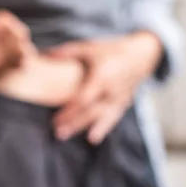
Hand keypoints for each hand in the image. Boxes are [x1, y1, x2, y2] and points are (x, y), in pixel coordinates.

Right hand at [0, 0, 36, 82]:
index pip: (6, 27)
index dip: (4, 19)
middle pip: (18, 37)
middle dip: (13, 28)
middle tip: (3, 28)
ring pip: (24, 51)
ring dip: (19, 41)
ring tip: (8, 39)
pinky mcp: (3, 74)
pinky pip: (22, 64)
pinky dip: (22, 54)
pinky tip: (10, 50)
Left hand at [48, 33, 162, 144]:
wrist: (141, 55)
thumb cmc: (112, 51)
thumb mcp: (91, 48)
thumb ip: (68, 52)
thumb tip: (44, 55)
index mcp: (102, 77)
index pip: (83, 99)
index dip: (69, 111)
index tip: (55, 119)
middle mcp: (111, 91)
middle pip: (90, 112)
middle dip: (73, 123)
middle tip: (58, 133)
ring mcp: (118, 99)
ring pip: (100, 118)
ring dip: (83, 128)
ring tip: (67, 137)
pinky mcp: (123, 104)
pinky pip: (112, 119)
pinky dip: (103, 129)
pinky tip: (92, 139)